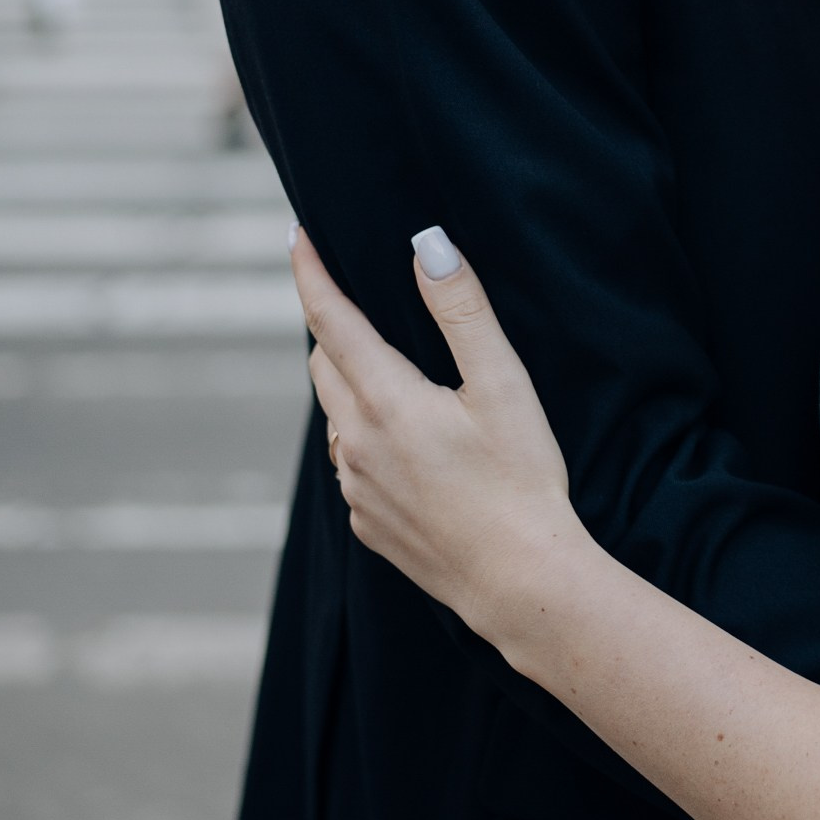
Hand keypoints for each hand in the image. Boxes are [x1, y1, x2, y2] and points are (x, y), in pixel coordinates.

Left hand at [295, 226, 578, 643]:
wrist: (520, 582)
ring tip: (396, 376)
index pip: (331, 320)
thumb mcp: (503, 384)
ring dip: (352, 386)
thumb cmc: (521, 480)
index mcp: (386, 401)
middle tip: (361, 302)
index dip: (311, 274)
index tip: (297, 238)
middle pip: (323, 365)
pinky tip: (415, 450)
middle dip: (334, 328)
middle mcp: (354, 444)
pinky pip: (352, 464)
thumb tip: (428, 245)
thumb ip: (462, 310)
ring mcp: (356, 488)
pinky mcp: (367, 523)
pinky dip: (368, 439)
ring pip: (337, 417)